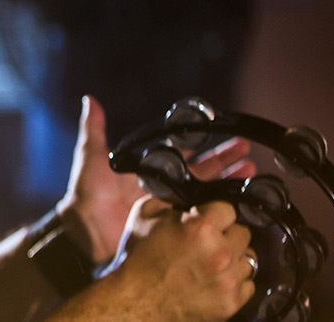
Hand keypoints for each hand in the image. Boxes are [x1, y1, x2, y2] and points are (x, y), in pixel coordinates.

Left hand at [58, 96, 254, 262]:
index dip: (205, 147)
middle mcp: (163, 188)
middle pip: (202, 172)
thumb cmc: (85, 196)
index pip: (184, 155)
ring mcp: (170, 208)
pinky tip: (238, 205)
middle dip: (225, 162)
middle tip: (247, 153)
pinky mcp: (173, 227)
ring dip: (227, 182)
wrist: (83, 233)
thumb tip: (89, 100)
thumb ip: (94, 132)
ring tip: (250, 172)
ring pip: (206, 192)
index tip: (226, 139)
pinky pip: (200, 217)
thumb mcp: (91, 159)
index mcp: (150, 171)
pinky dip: (218, 210)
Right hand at [102, 198, 254, 321]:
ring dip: (232, 259)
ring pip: (248, 259)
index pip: (229, 208)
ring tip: (209, 263)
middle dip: (225, 234)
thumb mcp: (146, 215)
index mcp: (200, 228)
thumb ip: (173, 197)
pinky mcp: (231, 301)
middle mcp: (220, 254)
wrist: (134, 300)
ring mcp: (228, 280)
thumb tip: (192, 191)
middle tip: (205, 242)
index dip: (214, 213)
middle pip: (243, 232)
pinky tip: (213, 279)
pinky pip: (248, 284)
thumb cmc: (138, 259)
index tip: (206, 220)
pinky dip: (233, 281)